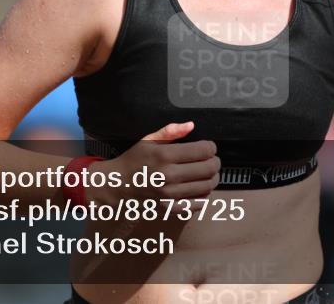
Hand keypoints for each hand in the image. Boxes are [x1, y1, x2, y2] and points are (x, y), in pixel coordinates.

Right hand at [88, 122, 219, 206]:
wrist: (118, 186)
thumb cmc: (135, 160)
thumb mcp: (148, 140)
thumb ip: (170, 131)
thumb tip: (191, 125)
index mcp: (164, 155)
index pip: (203, 150)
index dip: (211, 147)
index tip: (209, 147)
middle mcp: (168, 175)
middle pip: (208, 168)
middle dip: (215, 162)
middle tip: (213, 160)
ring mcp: (169, 194)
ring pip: (207, 186)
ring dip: (213, 178)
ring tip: (208, 173)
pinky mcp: (170, 208)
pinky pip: (198, 204)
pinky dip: (204, 195)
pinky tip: (199, 188)